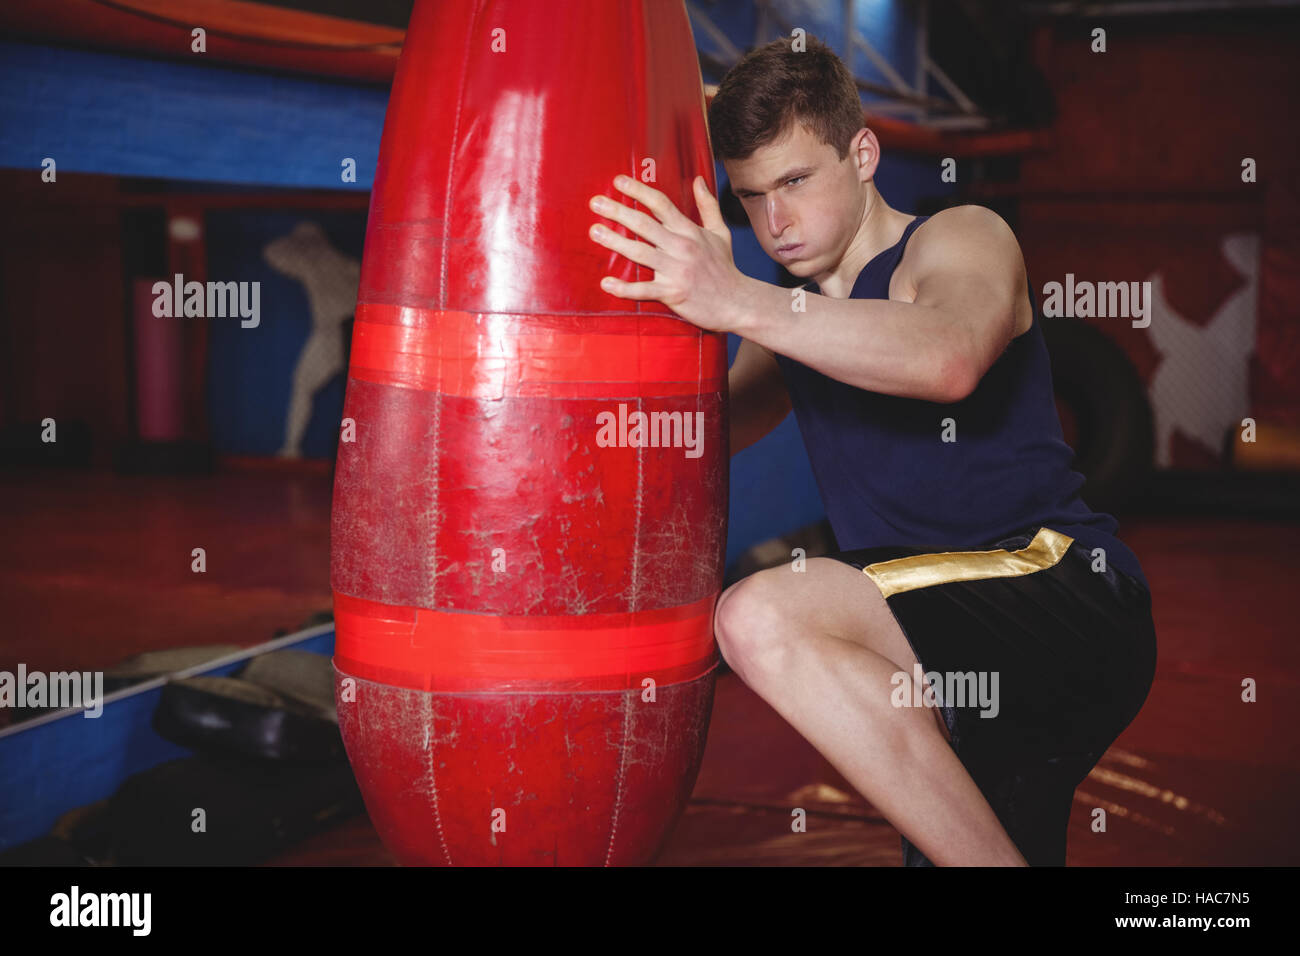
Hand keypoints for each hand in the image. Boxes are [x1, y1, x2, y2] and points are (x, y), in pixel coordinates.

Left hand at [587, 174, 743, 331]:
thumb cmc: (725, 268)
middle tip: (595, 202)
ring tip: (594, 231)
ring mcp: (676, 270)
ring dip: (614, 242)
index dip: (638, 190)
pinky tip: (606, 283)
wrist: (738, 303)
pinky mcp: (673, 294)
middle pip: (644, 224)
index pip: (660, 204)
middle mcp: (681, 247)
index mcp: (689, 231)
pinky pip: (644, 290)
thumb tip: (698, 179)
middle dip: (617, 211)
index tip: (618, 181)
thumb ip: (708, 205)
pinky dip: (624, 288)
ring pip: (639, 252)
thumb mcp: (720, 233)